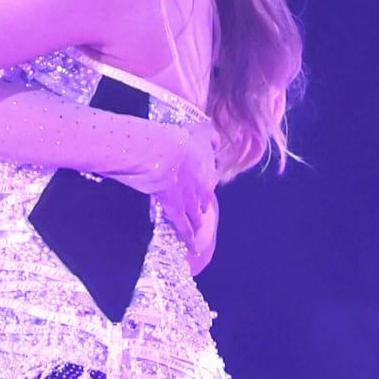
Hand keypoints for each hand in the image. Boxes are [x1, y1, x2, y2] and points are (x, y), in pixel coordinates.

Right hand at [120, 117, 217, 261]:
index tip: (201, 183)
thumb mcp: (198, 130)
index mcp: (208, 165)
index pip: (210, 176)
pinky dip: (188, 238)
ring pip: (197, 214)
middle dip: (201, 202)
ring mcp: (190, 199)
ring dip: (197, 221)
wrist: (162, 151)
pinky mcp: (176, 209)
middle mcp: (203, 185)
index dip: (205, 180)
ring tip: (197, 228)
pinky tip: (192, 248)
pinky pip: (184, 227)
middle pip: (205, 197)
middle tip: (199, 208)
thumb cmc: (175, 137)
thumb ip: (208, 135)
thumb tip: (216, 139)